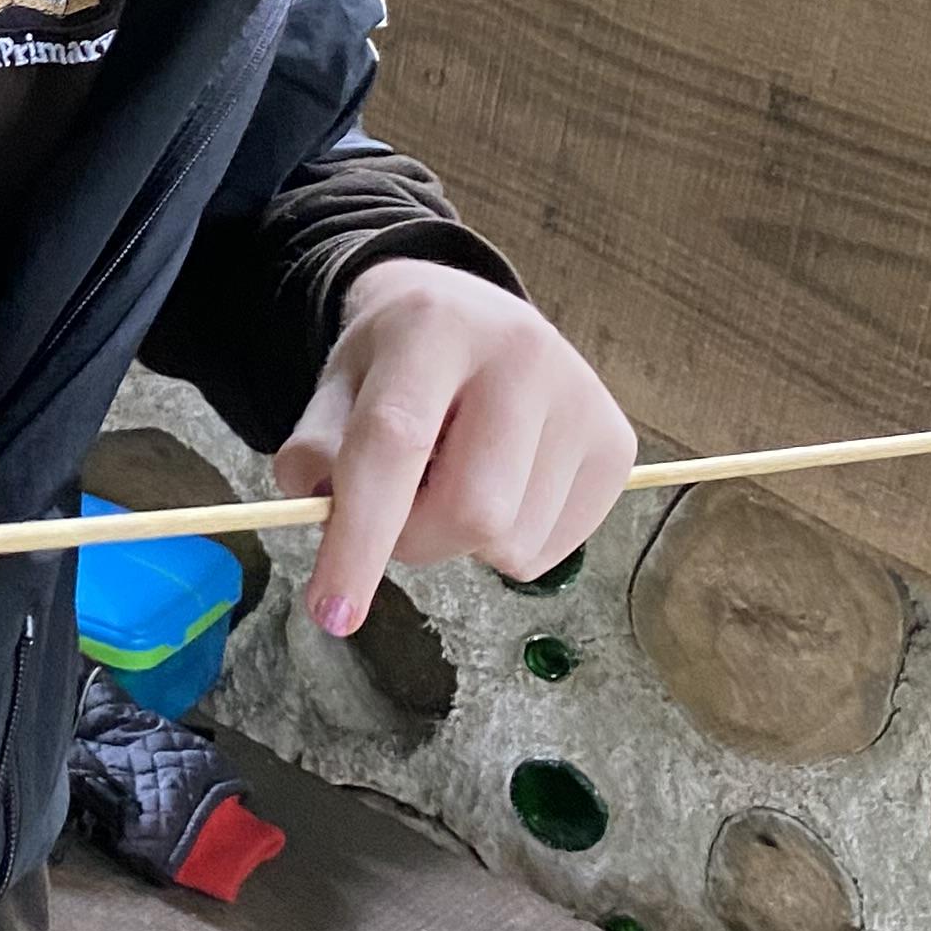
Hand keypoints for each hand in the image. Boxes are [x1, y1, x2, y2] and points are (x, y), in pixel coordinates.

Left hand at [274, 259, 634, 636]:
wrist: (471, 316)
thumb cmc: (394, 363)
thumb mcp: (335, 388)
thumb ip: (313, 452)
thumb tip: (321, 514)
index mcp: (434, 328)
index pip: (394, 442)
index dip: (359, 536)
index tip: (331, 613)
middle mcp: (523, 355)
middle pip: (471, 509)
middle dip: (414, 543)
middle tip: (393, 518)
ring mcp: (583, 401)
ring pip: (511, 542)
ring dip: (460, 544)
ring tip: (450, 481)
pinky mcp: (616, 447)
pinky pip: (547, 553)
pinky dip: (503, 547)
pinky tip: (498, 486)